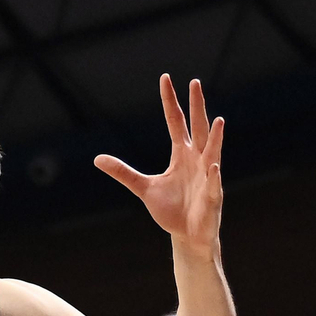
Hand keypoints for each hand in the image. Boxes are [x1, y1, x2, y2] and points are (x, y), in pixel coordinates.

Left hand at [94, 75, 222, 256]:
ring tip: (218, 121)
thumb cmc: (171, 210)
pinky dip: (213, 176)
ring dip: (215, 138)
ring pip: (212, 152)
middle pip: (197, 128)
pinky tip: (212, 166)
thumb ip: (123, 172)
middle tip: (194, 83)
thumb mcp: (144, 187)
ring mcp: (207, 177)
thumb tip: (97, 159)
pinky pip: (213, 185)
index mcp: (182, 155)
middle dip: (196, 106)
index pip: (175, 121)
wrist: (188, 236)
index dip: (170, 102)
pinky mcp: (211, 198)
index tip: (165, 79)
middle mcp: (197, 160)